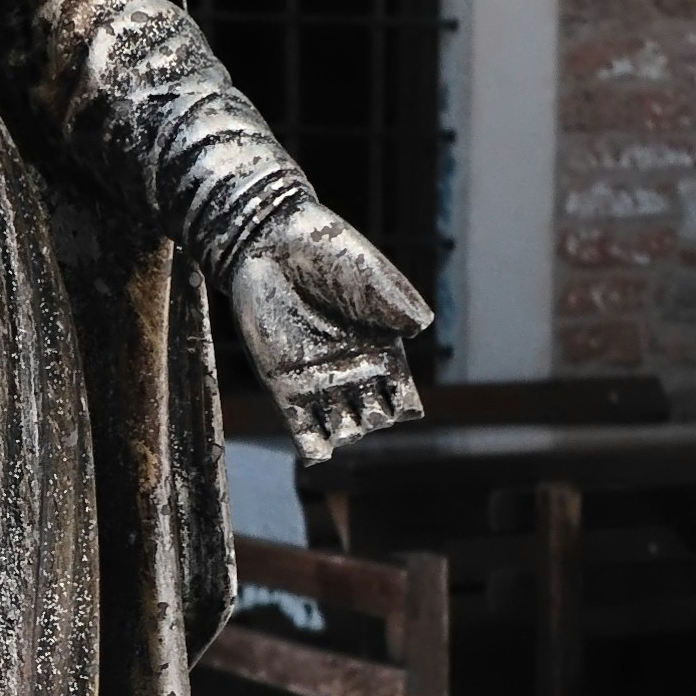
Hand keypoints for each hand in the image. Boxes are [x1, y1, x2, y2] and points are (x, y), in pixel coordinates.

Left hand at [228, 202, 431, 476]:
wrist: (273, 244)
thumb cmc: (329, 253)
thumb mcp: (372, 275)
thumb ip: (398, 302)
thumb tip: (421, 326)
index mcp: (383, 350)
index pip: (403, 399)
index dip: (406, 407)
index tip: (399, 398)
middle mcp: (353, 371)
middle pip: (375, 418)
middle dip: (374, 417)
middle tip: (359, 383)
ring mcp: (319, 380)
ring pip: (343, 428)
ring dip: (346, 430)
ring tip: (340, 407)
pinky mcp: (284, 385)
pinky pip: (303, 428)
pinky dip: (315, 446)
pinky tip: (320, 452)